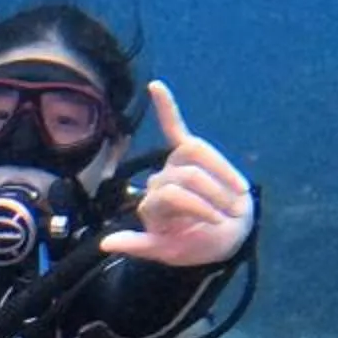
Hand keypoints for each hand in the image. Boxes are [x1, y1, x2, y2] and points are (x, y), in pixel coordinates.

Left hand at [105, 81, 252, 266]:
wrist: (226, 236)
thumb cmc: (198, 243)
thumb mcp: (169, 251)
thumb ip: (139, 245)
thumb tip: (104, 243)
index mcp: (152, 204)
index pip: (172, 194)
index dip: (198, 207)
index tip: (220, 224)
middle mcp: (159, 181)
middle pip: (186, 177)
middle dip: (212, 196)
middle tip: (229, 215)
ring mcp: (174, 165)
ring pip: (195, 158)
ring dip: (220, 178)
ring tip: (234, 199)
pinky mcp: (188, 151)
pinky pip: (174, 126)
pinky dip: (166, 105)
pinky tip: (155, 86)